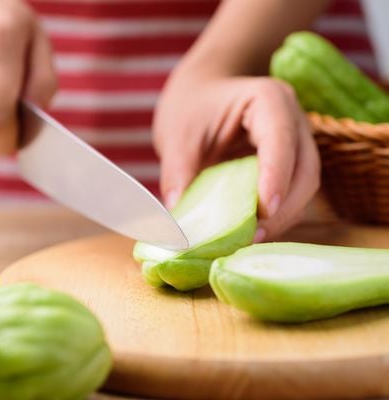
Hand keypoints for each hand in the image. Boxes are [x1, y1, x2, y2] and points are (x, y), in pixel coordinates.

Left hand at [154, 71, 319, 241]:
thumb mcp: (177, 137)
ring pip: (305, 187)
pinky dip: (277, 217)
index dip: (276, 175)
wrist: (200, 95)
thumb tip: (178, 220)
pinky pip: (293, 195)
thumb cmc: (190, 107)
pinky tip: (251, 233)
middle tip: (252, 236)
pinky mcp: (291, 165)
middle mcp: (293, 120)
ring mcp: (297, 143)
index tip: (265, 209)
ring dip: (282, 217)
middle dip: (283, 208)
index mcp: (268, 100)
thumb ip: (178, 174)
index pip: (280, 139)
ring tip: (248, 240)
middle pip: (305, 170)